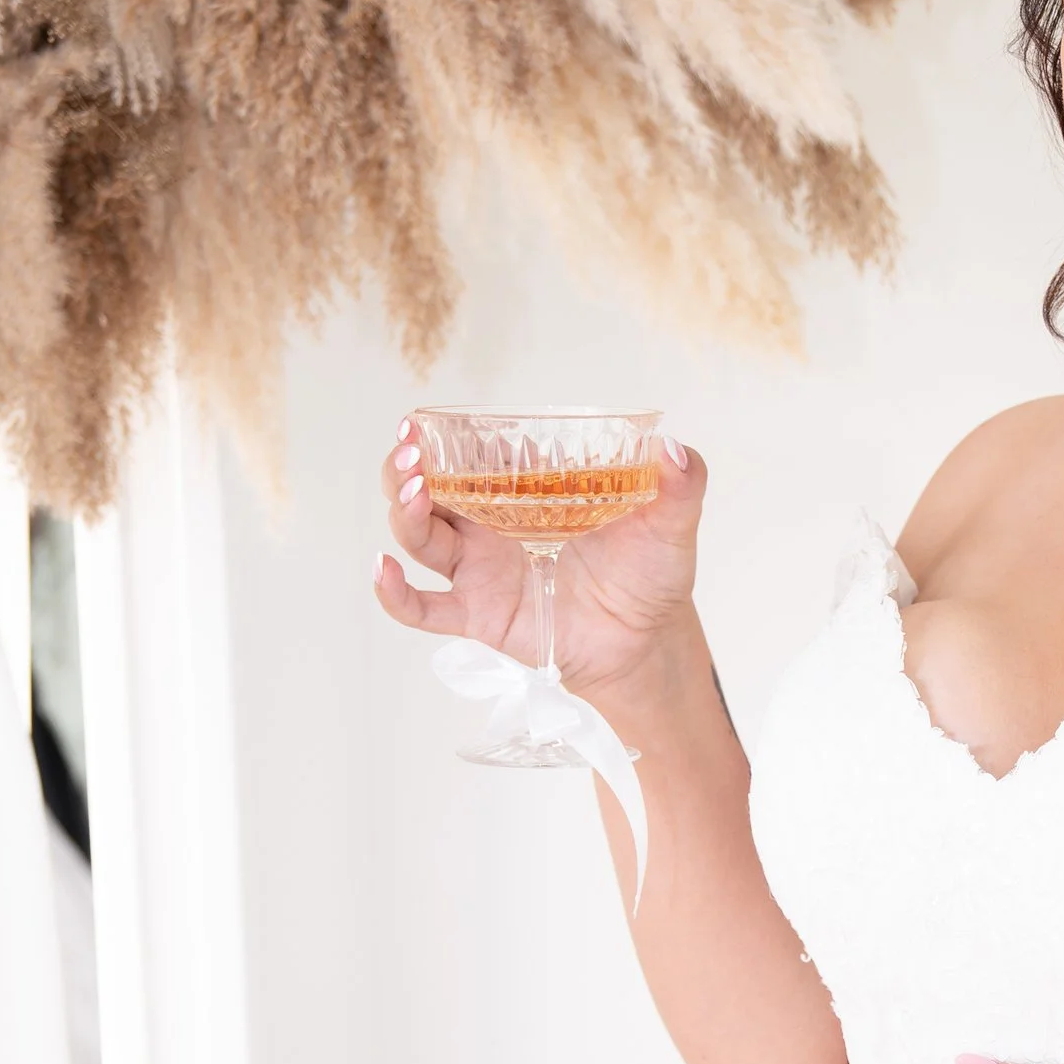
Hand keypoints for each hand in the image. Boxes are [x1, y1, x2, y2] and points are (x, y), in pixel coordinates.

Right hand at [370, 419, 708, 702]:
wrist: (649, 640)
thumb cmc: (649, 574)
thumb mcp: (671, 523)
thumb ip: (680, 483)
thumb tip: (675, 448)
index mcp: (521, 493)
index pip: (465, 456)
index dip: (437, 437)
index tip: (422, 422)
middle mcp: (488, 526)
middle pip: (422, 489)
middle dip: (407, 467)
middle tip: (412, 452)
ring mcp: (479, 571)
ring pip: (419, 536)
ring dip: (404, 512)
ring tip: (413, 492)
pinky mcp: (479, 615)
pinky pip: (423, 609)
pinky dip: (394, 593)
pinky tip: (383, 570)